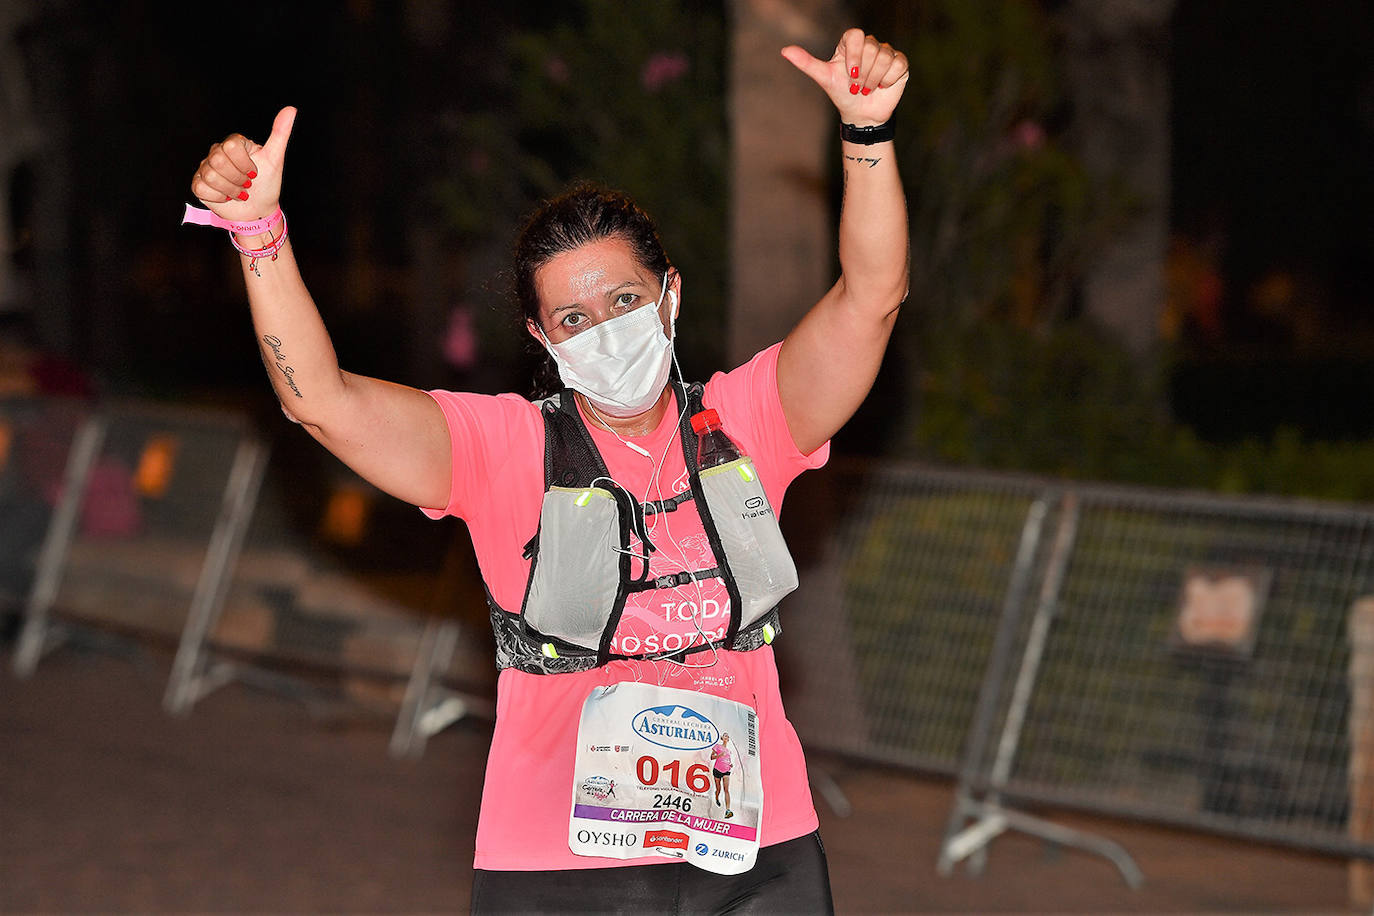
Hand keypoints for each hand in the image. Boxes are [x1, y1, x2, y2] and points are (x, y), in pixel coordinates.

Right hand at [190, 106, 296, 221]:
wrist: (258, 210)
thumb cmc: (267, 184)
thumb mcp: (275, 159)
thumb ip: (280, 134)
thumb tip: (291, 109)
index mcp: (234, 143)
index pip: (231, 146)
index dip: (244, 164)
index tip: (255, 172)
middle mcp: (217, 152)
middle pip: (218, 161)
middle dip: (238, 178)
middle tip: (247, 184)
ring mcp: (206, 167)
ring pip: (210, 176)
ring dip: (230, 190)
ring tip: (239, 192)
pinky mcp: (199, 183)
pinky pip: (201, 187)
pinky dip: (218, 197)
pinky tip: (226, 197)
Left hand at [781, 28, 908, 126]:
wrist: (861, 114)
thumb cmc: (842, 94)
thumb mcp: (824, 78)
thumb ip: (806, 63)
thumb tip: (784, 50)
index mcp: (851, 43)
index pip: (856, 35)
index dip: (854, 54)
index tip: (849, 73)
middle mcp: (870, 44)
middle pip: (871, 48)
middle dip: (863, 74)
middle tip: (857, 87)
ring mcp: (886, 52)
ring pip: (885, 57)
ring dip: (874, 79)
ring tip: (867, 89)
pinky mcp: (900, 63)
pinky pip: (898, 64)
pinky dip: (888, 80)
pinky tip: (882, 87)